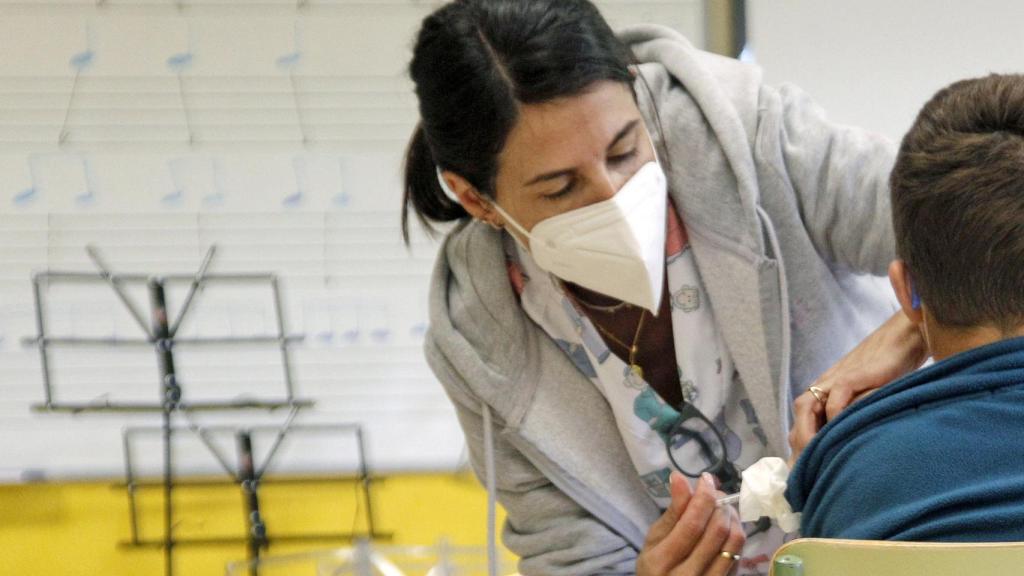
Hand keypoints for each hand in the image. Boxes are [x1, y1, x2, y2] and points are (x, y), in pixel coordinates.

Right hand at [637, 472, 744, 575]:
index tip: (706, 479)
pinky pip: (740, 552)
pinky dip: (736, 531)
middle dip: (720, 503)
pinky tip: (726, 526)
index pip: (691, 525)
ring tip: (721, 508)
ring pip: (734, 541)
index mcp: (661, 561)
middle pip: (717, 531)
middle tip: (715, 493)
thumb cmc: (656, 564)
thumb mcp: (655, 539)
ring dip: (732, 516)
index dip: (703, 497)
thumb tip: (680, 477)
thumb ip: (672, 511)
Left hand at [789, 311, 926, 462]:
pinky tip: (840, 427)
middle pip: (798, 422)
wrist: (897, 347)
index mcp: (820, 402)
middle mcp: (821, 392)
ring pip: (807, 408)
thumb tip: (840, 466)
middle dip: (799, 450)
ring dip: (808, 434)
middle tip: (806, 477)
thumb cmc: (881, 381)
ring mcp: (833, 382)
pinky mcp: (852, 374)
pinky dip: (835, 410)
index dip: (798, 456)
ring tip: (814, 456)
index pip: (799, 431)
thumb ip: (846, 428)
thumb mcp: (860, 409)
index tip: (801, 483)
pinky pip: (837, 393)